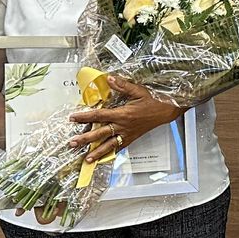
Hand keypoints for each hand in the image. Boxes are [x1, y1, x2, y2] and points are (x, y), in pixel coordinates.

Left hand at [69, 76, 183, 163]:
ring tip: (86, 159)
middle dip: (85, 139)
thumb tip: (109, 79)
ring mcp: (127, 134)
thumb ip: (122, 85)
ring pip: (109, 145)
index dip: (85, 117)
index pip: (99, 115)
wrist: (166, 111)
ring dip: (96, 152)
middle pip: (100, 134)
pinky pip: (118, 148)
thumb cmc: (153, 101)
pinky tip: (103, 159)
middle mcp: (123, 126)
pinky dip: (110, 154)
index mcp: (123, 114)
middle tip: (72, 143)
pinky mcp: (131, 139)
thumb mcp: (138, 90)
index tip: (73, 118)